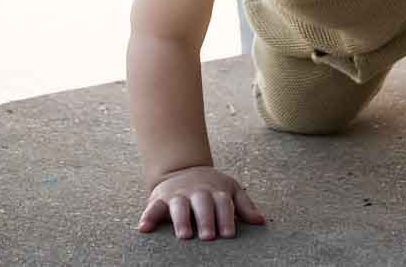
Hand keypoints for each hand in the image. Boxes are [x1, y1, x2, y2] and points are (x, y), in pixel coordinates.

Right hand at [138, 165, 265, 240]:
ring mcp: (178, 193)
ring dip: (181, 220)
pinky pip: (152, 207)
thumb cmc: (211, 187)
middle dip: (206, 219)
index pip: (223, 203)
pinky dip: (147, 217)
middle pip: (202, 203)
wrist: (183, 169)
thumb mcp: (230, 190)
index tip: (228, 234)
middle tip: (208, 237)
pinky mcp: (159, 197)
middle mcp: (197, 191)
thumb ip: (244, 206)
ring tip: (184, 235)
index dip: (226, 218)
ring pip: (179, 205)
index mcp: (216, 190)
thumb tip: (260, 221)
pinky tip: (144, 229)